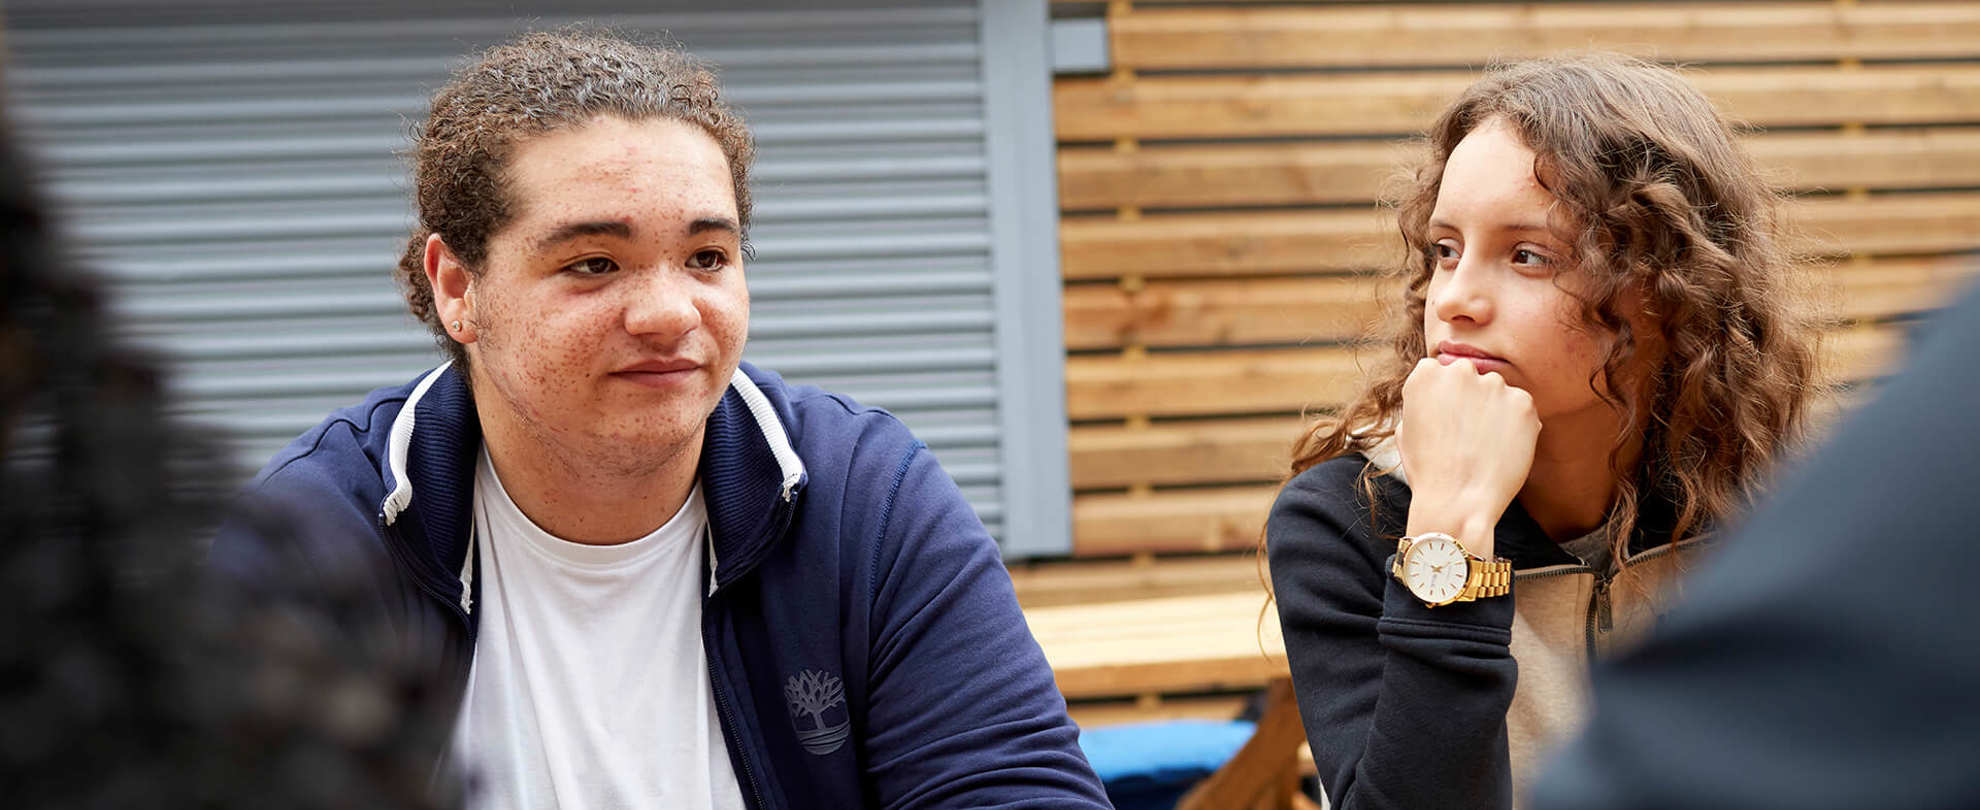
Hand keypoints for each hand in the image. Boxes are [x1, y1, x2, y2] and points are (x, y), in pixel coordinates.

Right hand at [1397, 357, 1540, 557]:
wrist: (1458, 501)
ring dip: (1494, 410)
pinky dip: (1516, 425)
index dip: (1443, 397)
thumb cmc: (1428, 471)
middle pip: (1470, 375)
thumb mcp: (1406, 429)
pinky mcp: (1524, 402)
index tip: (1446, 418)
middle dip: (1469, 397)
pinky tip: (1502, 449)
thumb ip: (1424, 401)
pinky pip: (1521, 407)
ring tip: (1484, 445)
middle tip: (1467, 433)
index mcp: (1426, 374)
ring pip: (1497, 391)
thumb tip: (1439, 396)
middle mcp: (1460, 371)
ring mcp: (1494, 385)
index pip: (1439, 371)